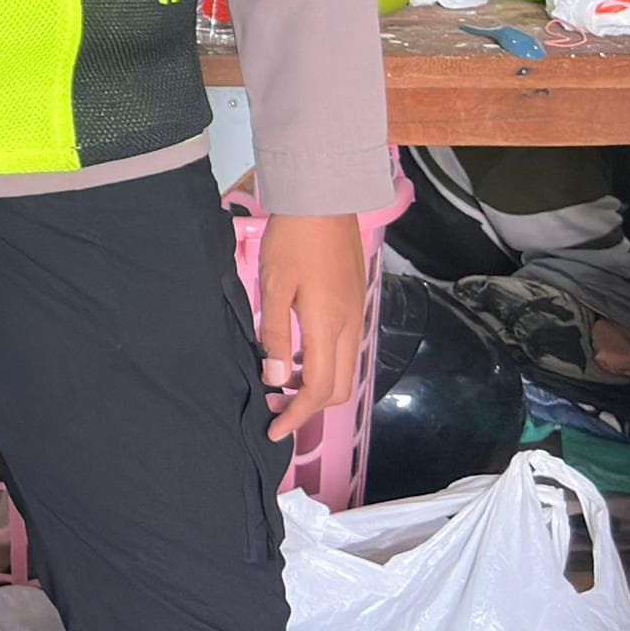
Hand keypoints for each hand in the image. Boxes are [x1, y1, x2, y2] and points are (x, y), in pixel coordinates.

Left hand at [253, 212, 370, 442]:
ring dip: (317, 387)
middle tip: (274, 409)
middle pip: (340, 388)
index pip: (320, 389)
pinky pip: (345, 351)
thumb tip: (277, 378)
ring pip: (345, 371)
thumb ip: (275, 334)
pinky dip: (324, 366)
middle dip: (309, 408)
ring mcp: (356, 315)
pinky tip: (297, 358)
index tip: (274, 430)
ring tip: (281, 385)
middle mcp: (350, 326)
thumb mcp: (273, 286)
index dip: (297, 416)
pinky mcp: (354, 305)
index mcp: (328, 325)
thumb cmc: (292, 240)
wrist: (324, 200)